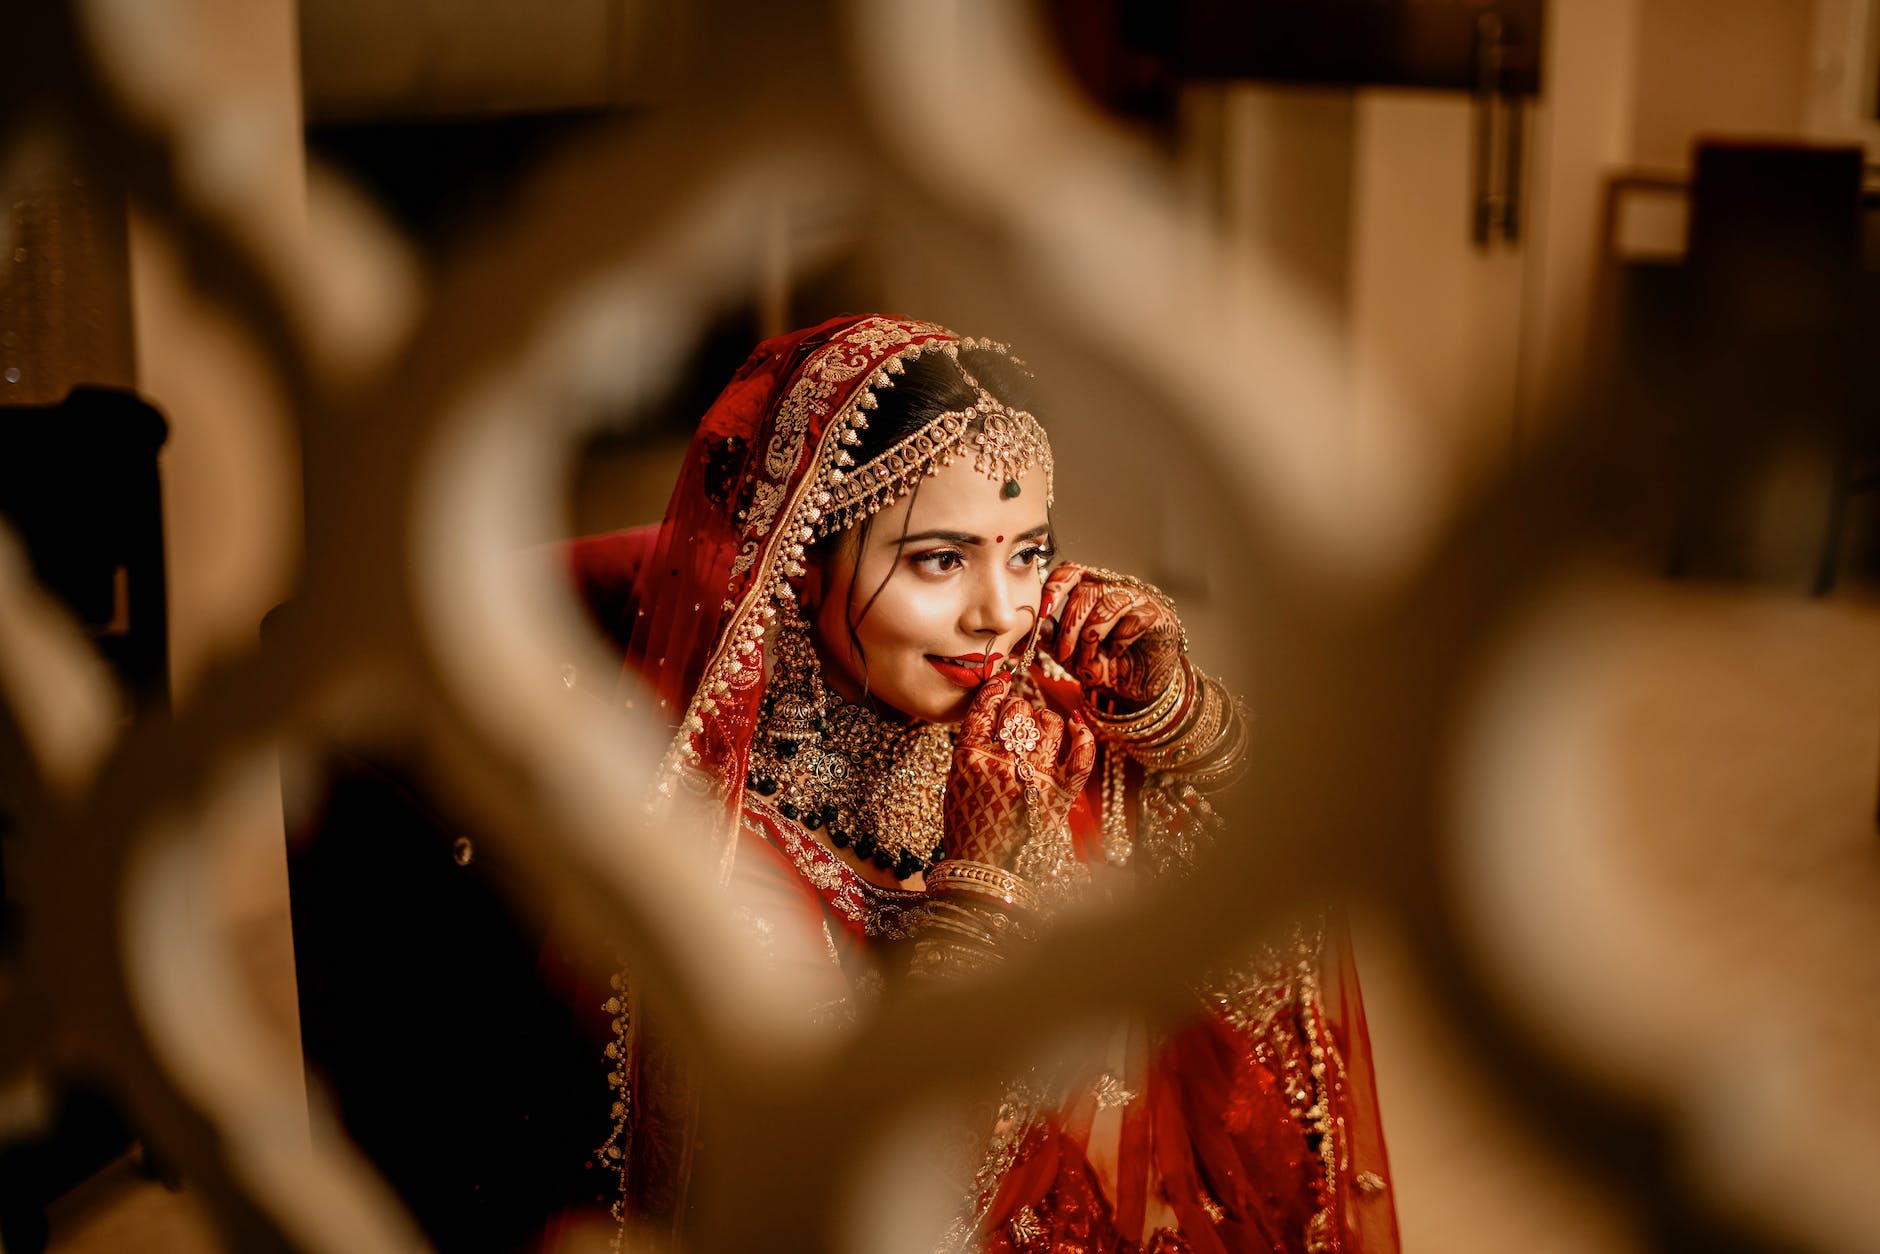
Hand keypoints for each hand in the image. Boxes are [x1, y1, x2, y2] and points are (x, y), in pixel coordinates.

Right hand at [943, 673, 1095, 869]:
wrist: (983, 870)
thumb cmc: (967, 825)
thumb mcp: (955, 780)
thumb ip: (972, 746)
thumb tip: (995, 714)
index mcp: (970, 757)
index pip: (986, 707)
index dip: (995, 690)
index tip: (1001, 683)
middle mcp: (1002, 763)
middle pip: (1018, 712)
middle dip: (1019, 709)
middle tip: (1019, 717)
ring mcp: (1033, 779)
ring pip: (1049, 725)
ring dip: (1046, 718)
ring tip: (1041, 725)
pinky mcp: (1059, 796)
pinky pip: (1080, 756)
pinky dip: (1082, 737)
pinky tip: (1076, 725)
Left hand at [1039, 563, 1183, 707]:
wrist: (1138, 689)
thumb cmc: (1104, 666)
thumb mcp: (1071, 655)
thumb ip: (1054, 639)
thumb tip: (1039, 624)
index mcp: (1092, 589)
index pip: (1071, 571)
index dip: (1055, 586)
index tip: (1043, 612)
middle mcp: (1116, 587)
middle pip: (1087, 591)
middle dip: (1070, 627)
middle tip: (1064, 654)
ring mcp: (1139, 598)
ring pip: (1107, 606)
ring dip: (1090, 639)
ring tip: (1086, 663)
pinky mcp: (1158, 615)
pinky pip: (1132, 621)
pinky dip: (1117, 644)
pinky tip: (1115, 657)